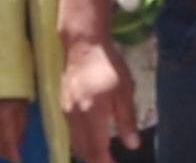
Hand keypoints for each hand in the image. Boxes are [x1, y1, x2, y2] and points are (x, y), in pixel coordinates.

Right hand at [0, 98, 29, 162]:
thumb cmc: (14, 93)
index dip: (13, 155)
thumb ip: (21, 126)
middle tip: (14, 155)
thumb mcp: (23, 108)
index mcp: (4, 120)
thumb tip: (19, 142)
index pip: (8, 144)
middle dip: (6, 154)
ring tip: (5, 151)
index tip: (19, 161)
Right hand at [62, 38, 139, 162]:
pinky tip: (92, 141)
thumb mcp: (124, 92)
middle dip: (96, 161)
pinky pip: (72, 132)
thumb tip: (132, 145)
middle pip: (83, 151)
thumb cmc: (108, 66)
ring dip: (89, 154)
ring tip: (103, 157)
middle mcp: (74, 118)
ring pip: (76, 143)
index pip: (97, 150)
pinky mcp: (64, 105)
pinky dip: (82, 143)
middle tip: (111, 162)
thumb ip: (127, 120)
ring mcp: (66, 112)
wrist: (83, 44)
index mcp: (91, 116)